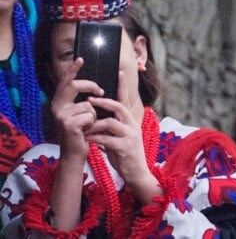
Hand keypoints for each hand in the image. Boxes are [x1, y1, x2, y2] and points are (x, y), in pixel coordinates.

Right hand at [51, 57, 103, 158]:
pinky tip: (86, 131)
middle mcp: (56, 106)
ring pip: (88, 103)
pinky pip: (90, 115)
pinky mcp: (68, 124)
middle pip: (76, 85)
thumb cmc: (80, 131)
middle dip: (91, 86)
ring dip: (94, 114)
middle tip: (101, 90)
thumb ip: (82, 99)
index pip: (66, 81)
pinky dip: (93, 122)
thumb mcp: (80, 112)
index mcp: (60, 102)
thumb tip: (95, 86)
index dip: (73, 69)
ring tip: (87, 124)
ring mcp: (61, 115)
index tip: (80, 58)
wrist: (74, 153)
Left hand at [85, 72, 161, 203]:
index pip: (126, 100)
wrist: (138, 175)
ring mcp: (130, 136)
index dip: (122, 86)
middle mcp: (132, 125)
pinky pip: (106, 139)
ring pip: (111, 123)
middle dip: (104, 101)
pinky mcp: (124, 148)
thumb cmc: (126, 157)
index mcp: (131, 121)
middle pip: (119, 107)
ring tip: (84, 127)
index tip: (118, 72)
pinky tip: (87, 140)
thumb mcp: (119, 139)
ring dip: (95, 124)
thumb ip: (111, 129)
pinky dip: (95, 139)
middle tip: (90, 98)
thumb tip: (97, 121)